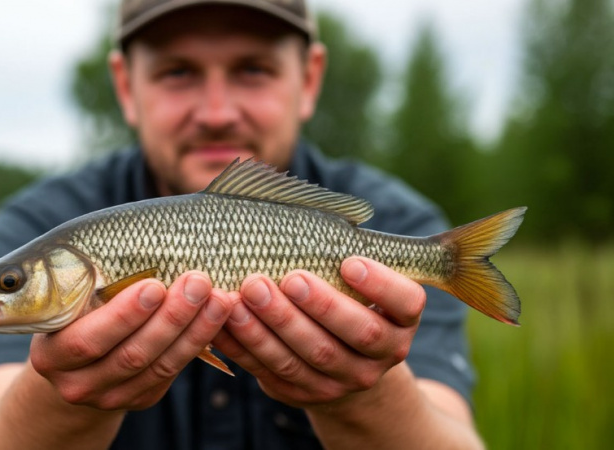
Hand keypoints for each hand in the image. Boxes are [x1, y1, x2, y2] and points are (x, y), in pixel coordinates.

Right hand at [30, 271, 233, 410]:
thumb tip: (131, 242)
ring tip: (219, 298)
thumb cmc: (73, 311)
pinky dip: (198, 343)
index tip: (154, 285)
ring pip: (160, 366)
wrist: (75, 360)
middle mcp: (76, 384)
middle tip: (198, 283)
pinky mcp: (140, 400)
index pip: (88, 340)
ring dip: (195, 331)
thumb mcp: (66, 298)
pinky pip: (172, 372)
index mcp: (50, 355)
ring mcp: (110, 398)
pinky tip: (217, 317)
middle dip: (171, 318)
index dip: (123, 316)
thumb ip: (88, 282)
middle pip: (132, 355)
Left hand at [213, 257, 425, 407]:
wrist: (336, 362)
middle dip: (319, 305)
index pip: (407, 303)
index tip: (349, 261)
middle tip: (288, 277)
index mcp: (401, 320)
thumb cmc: (342, 297)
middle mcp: (380, 356)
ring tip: (243, 294)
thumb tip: (310, 214)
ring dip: (272, 325)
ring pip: (308, 357)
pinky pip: (270, 371)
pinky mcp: (304, 395)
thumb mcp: (358, 277)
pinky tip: (222, 318)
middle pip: (356, 333)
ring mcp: (343, 381)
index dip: (381, 284)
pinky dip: (243, 344)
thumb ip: (346, 250)